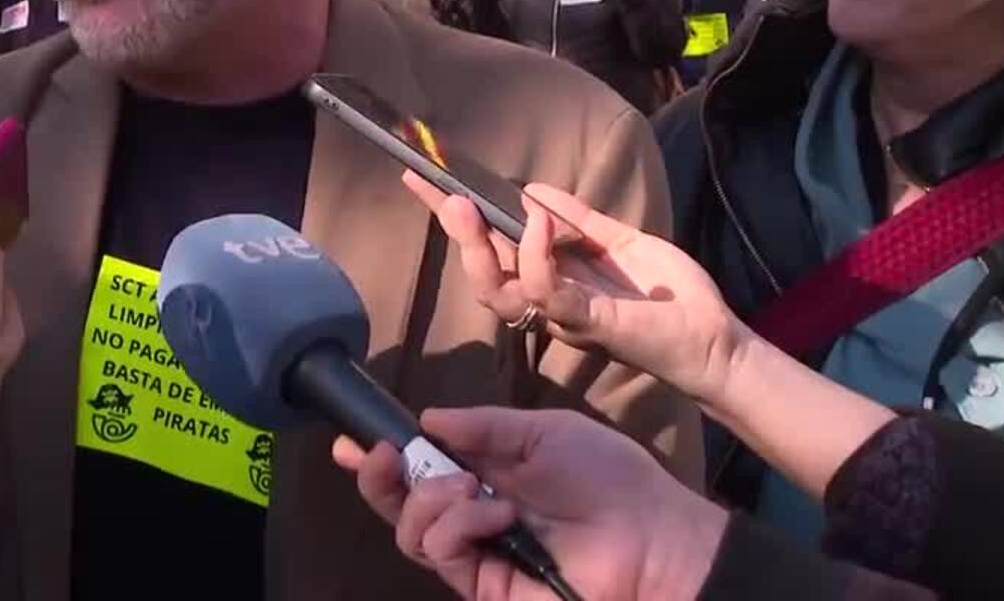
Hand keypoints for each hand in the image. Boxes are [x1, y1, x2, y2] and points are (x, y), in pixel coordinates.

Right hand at [334, 407, 725, 600]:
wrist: (653, 539)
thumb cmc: (610, 479)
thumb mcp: (545, 432)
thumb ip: (484, 426)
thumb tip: (428, 419)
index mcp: (487, 476)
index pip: (422, 466)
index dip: (383, 456)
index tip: (350, 441)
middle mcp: (473, 515)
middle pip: (400, 505)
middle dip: (378, 479)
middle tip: (379, 457)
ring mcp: (477, 553)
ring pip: (410, 531)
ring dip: (430, 500)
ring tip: (473, 490)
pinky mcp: (483, 586)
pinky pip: (441, 553)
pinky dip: (459, 525)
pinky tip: (497, 514)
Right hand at [401, 176, 748, 405]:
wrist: (714, 338)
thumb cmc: (671, 299)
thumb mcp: (621, 242)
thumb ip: (579, 220)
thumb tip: (531, 190)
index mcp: (551, 283)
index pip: (491, 251)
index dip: (456, 221)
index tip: (423, 179)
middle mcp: (548, 304)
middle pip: (483, 275)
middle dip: (457, 234)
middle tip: (443, 195)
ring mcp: (564, 316)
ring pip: (500, 291)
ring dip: (480, 249)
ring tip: (469, 207)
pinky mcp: (588, 322)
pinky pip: (548, 294)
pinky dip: (537, 257)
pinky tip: (538, 222)